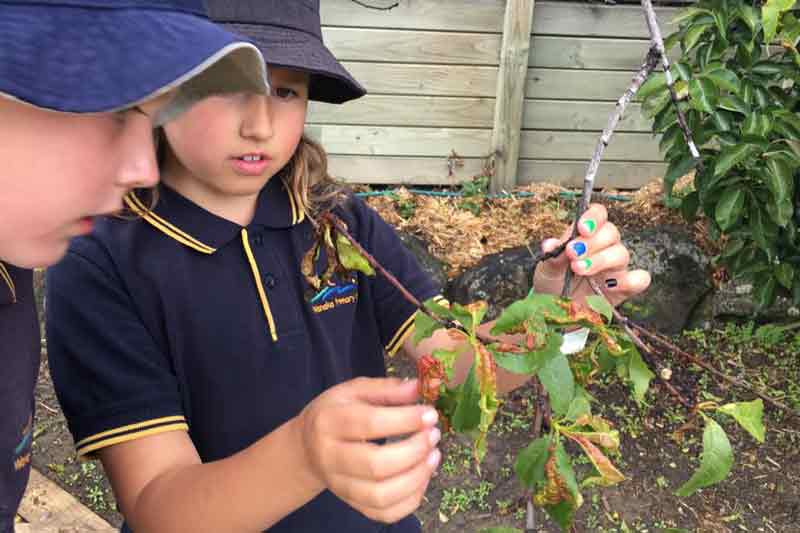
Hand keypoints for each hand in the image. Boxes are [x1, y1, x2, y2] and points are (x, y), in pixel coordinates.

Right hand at [295, 377, 440, 523]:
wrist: (307, 447)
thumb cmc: (336, 413)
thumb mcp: (354, 391)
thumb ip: (386, 389)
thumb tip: (418, 388)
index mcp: (329, 422)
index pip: (369, 423)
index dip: (405, 419)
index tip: (430, 414)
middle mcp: (330, 458)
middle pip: (376, 465)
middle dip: (414, 450)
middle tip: (433, 435)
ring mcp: (340, 486)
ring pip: (381, 495)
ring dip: (416, 478)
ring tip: (433, 456)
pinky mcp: (352, 504)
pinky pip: (385, 514)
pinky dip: (410, 500)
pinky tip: (422, 478)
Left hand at [533, 203, 650, 306]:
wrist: (556, 311)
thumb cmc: (553, 283)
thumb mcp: (547, 270)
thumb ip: (552, 257)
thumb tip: (550, 245)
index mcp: (586, 235)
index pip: (598, 214)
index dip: (593, 217)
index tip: (581, 228)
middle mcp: (604, 247)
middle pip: (611, 233)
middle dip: (591, 242)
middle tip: (572, 254)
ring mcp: (616, 268)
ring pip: (621, 253)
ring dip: (600, 260)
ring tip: (578, 269)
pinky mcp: (624, 288)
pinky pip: (640, 280)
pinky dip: (631, 280)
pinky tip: (610, 286)